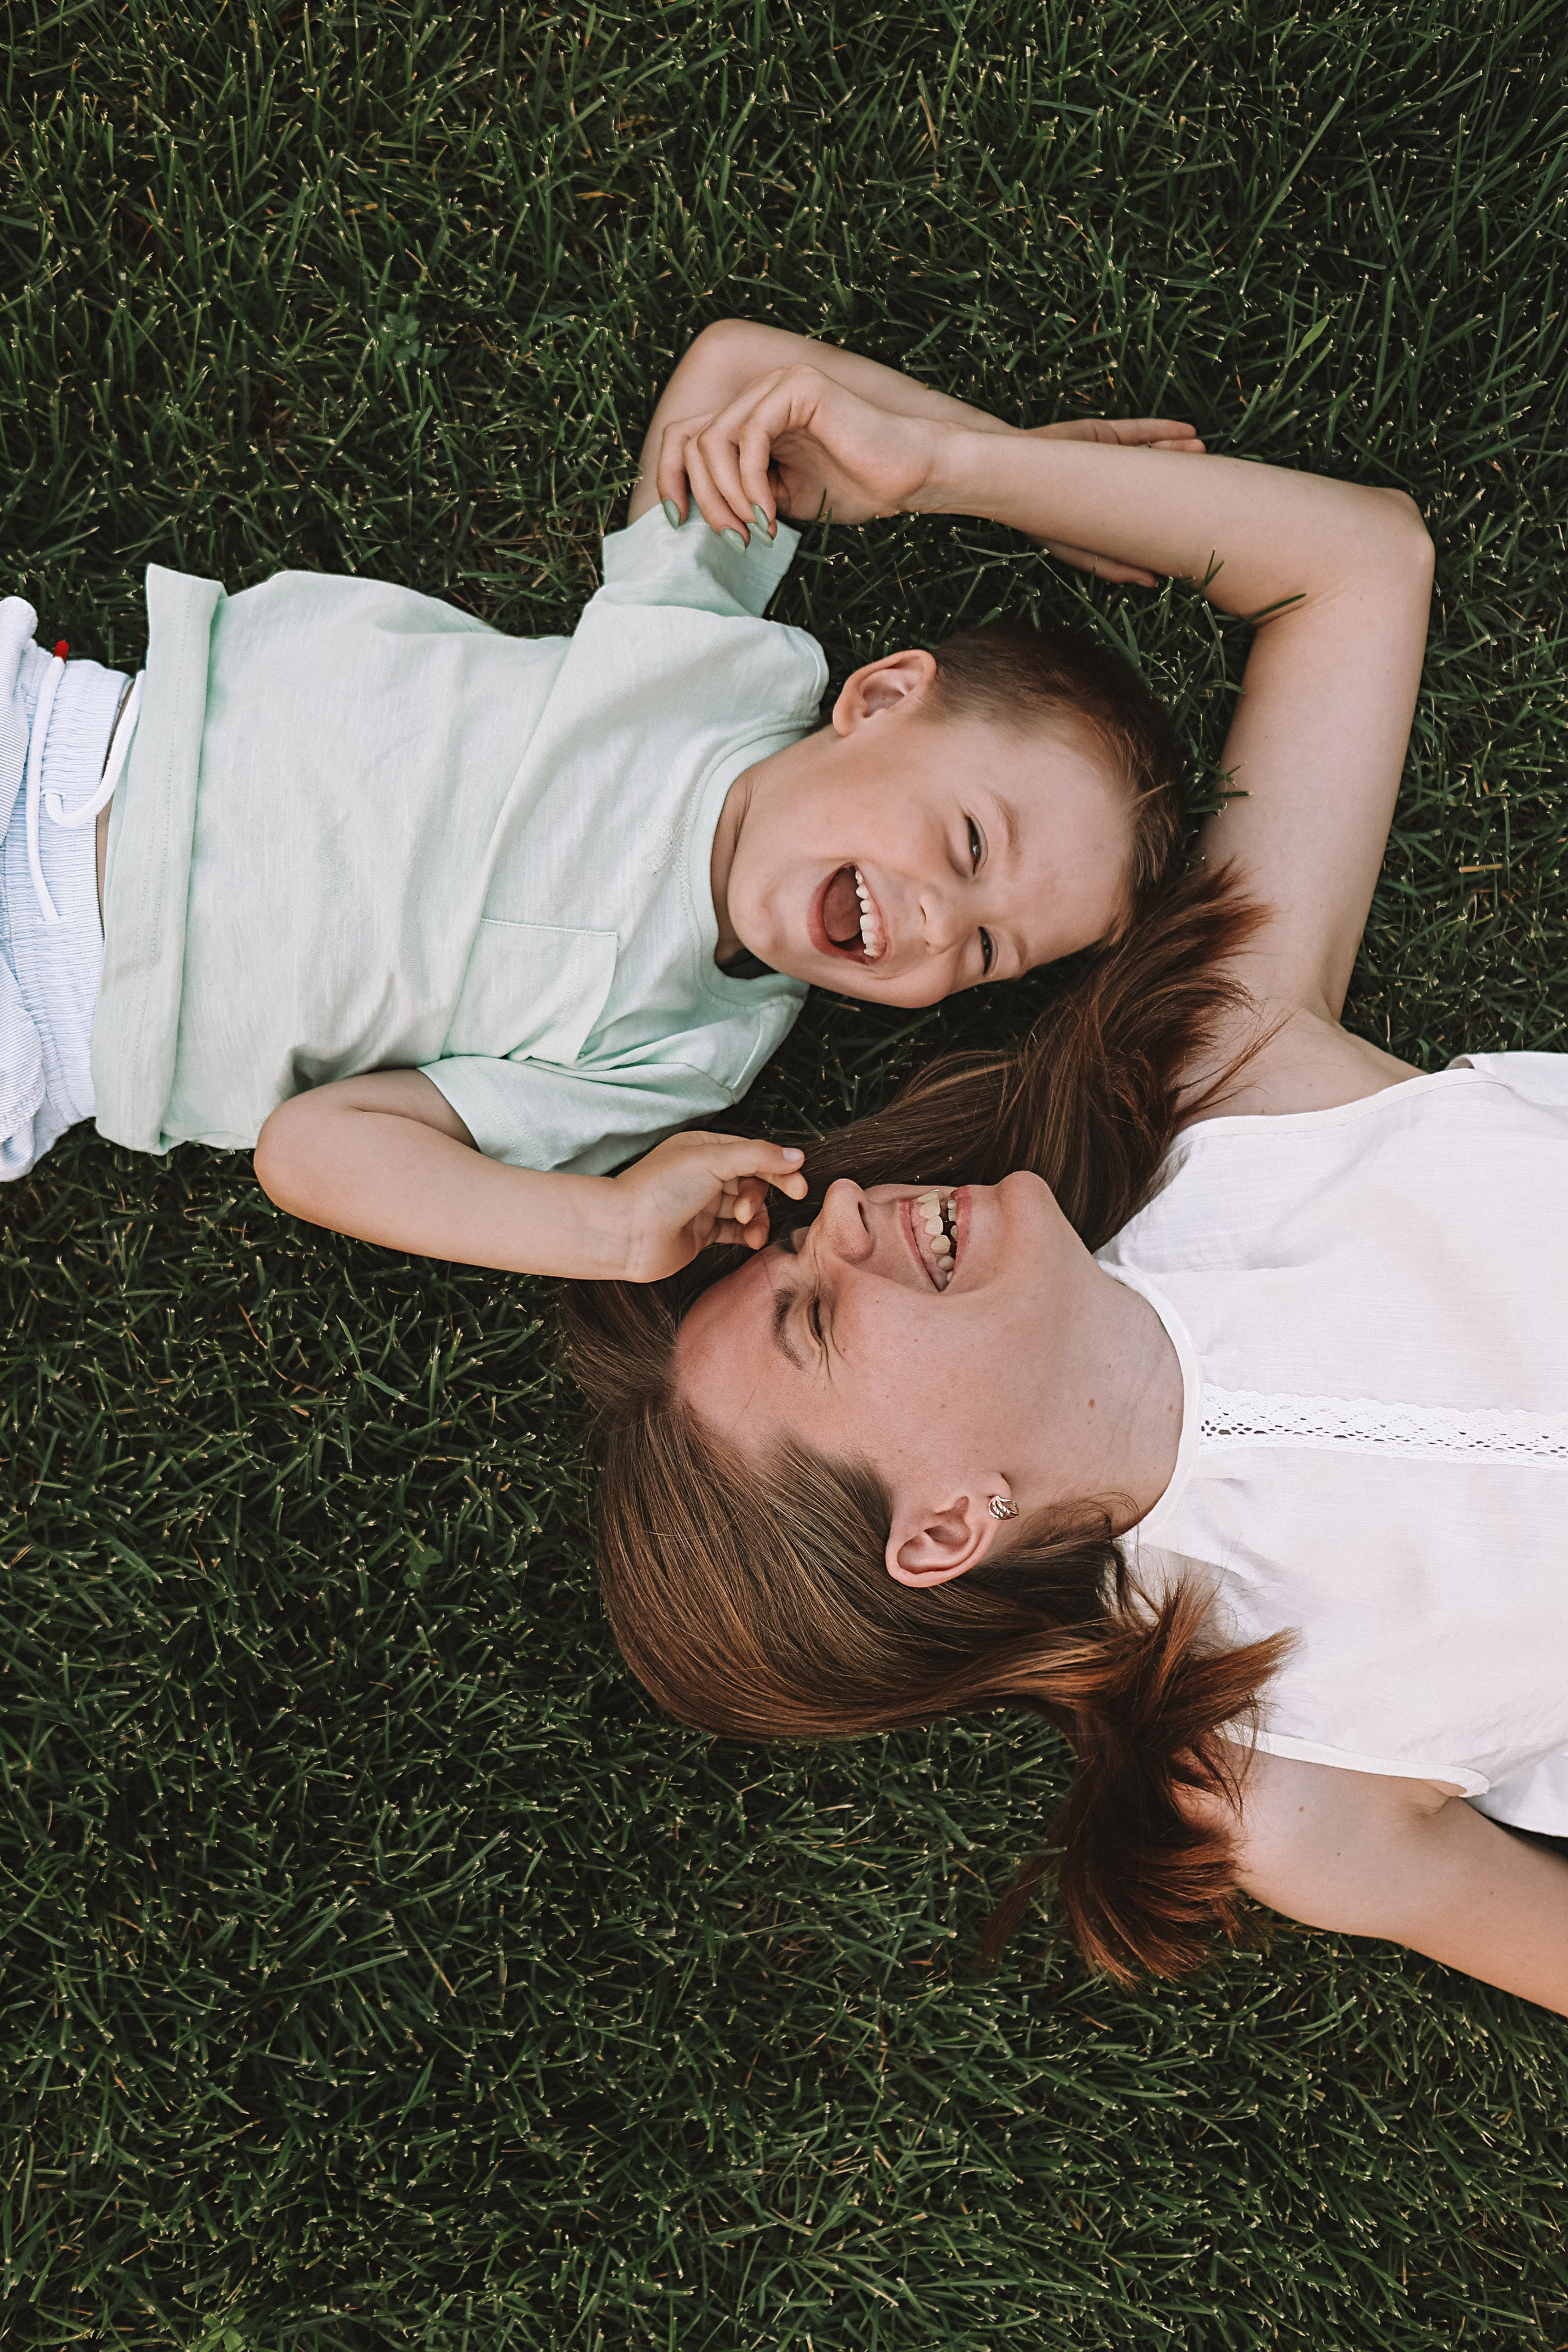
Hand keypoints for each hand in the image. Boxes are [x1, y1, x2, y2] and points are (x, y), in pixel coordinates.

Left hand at [613, 1132, 809, 1282]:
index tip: (797, 1184)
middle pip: (752, 1180)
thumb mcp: (712, 1160)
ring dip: (757, 1218)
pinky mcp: (701, 1233)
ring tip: (752, 1230)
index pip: (752, 1153)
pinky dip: (748, 1236)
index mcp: (703, 1148)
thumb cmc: (660, 1189)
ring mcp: (702, 1204)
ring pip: (747, 1208)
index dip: (778, 1167)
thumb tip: (797, 1155)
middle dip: (762, 1194)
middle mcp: (703, 1174)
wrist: (625, 1233)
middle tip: (771, 1206)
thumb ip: (758, 1157)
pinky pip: (735, 1232)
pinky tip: (752, 1241)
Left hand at [655, 364, 946, 536]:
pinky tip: (770, 513)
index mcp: (749, 417)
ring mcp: (775, 386)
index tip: (679, 523)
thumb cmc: (854, 489)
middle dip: (704, 500)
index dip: (670, 479)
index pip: (684, 439)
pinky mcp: (797, 388)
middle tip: (733, 539)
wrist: (907, 477)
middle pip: (691, 442)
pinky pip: (748, 436)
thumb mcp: (778, 500)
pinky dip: (750, 482)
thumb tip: (687, 515)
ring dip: (726, 496)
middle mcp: (757, 395)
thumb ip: (737, 495)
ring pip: (713, 441)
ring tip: (755, 530)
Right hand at [1022, 418, 1206, 584]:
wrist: (1006, 471)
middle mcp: (1109, 491)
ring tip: (1204, 452)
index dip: (1172, 527)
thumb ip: (1110, 566)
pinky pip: (1138, 431)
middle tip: (1215, 482)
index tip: (1200, 533)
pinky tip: (1186, 431)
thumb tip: (1152, 582)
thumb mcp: (1074, 548)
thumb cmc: (1037, 517)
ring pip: (1151, 456)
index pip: (1146, 524)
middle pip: (1155, 486)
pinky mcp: (1100, 436)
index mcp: (1105, 520)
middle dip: (1184, 483)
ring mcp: (1105, 461)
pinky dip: (1162, 430)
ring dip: (1177, 453)